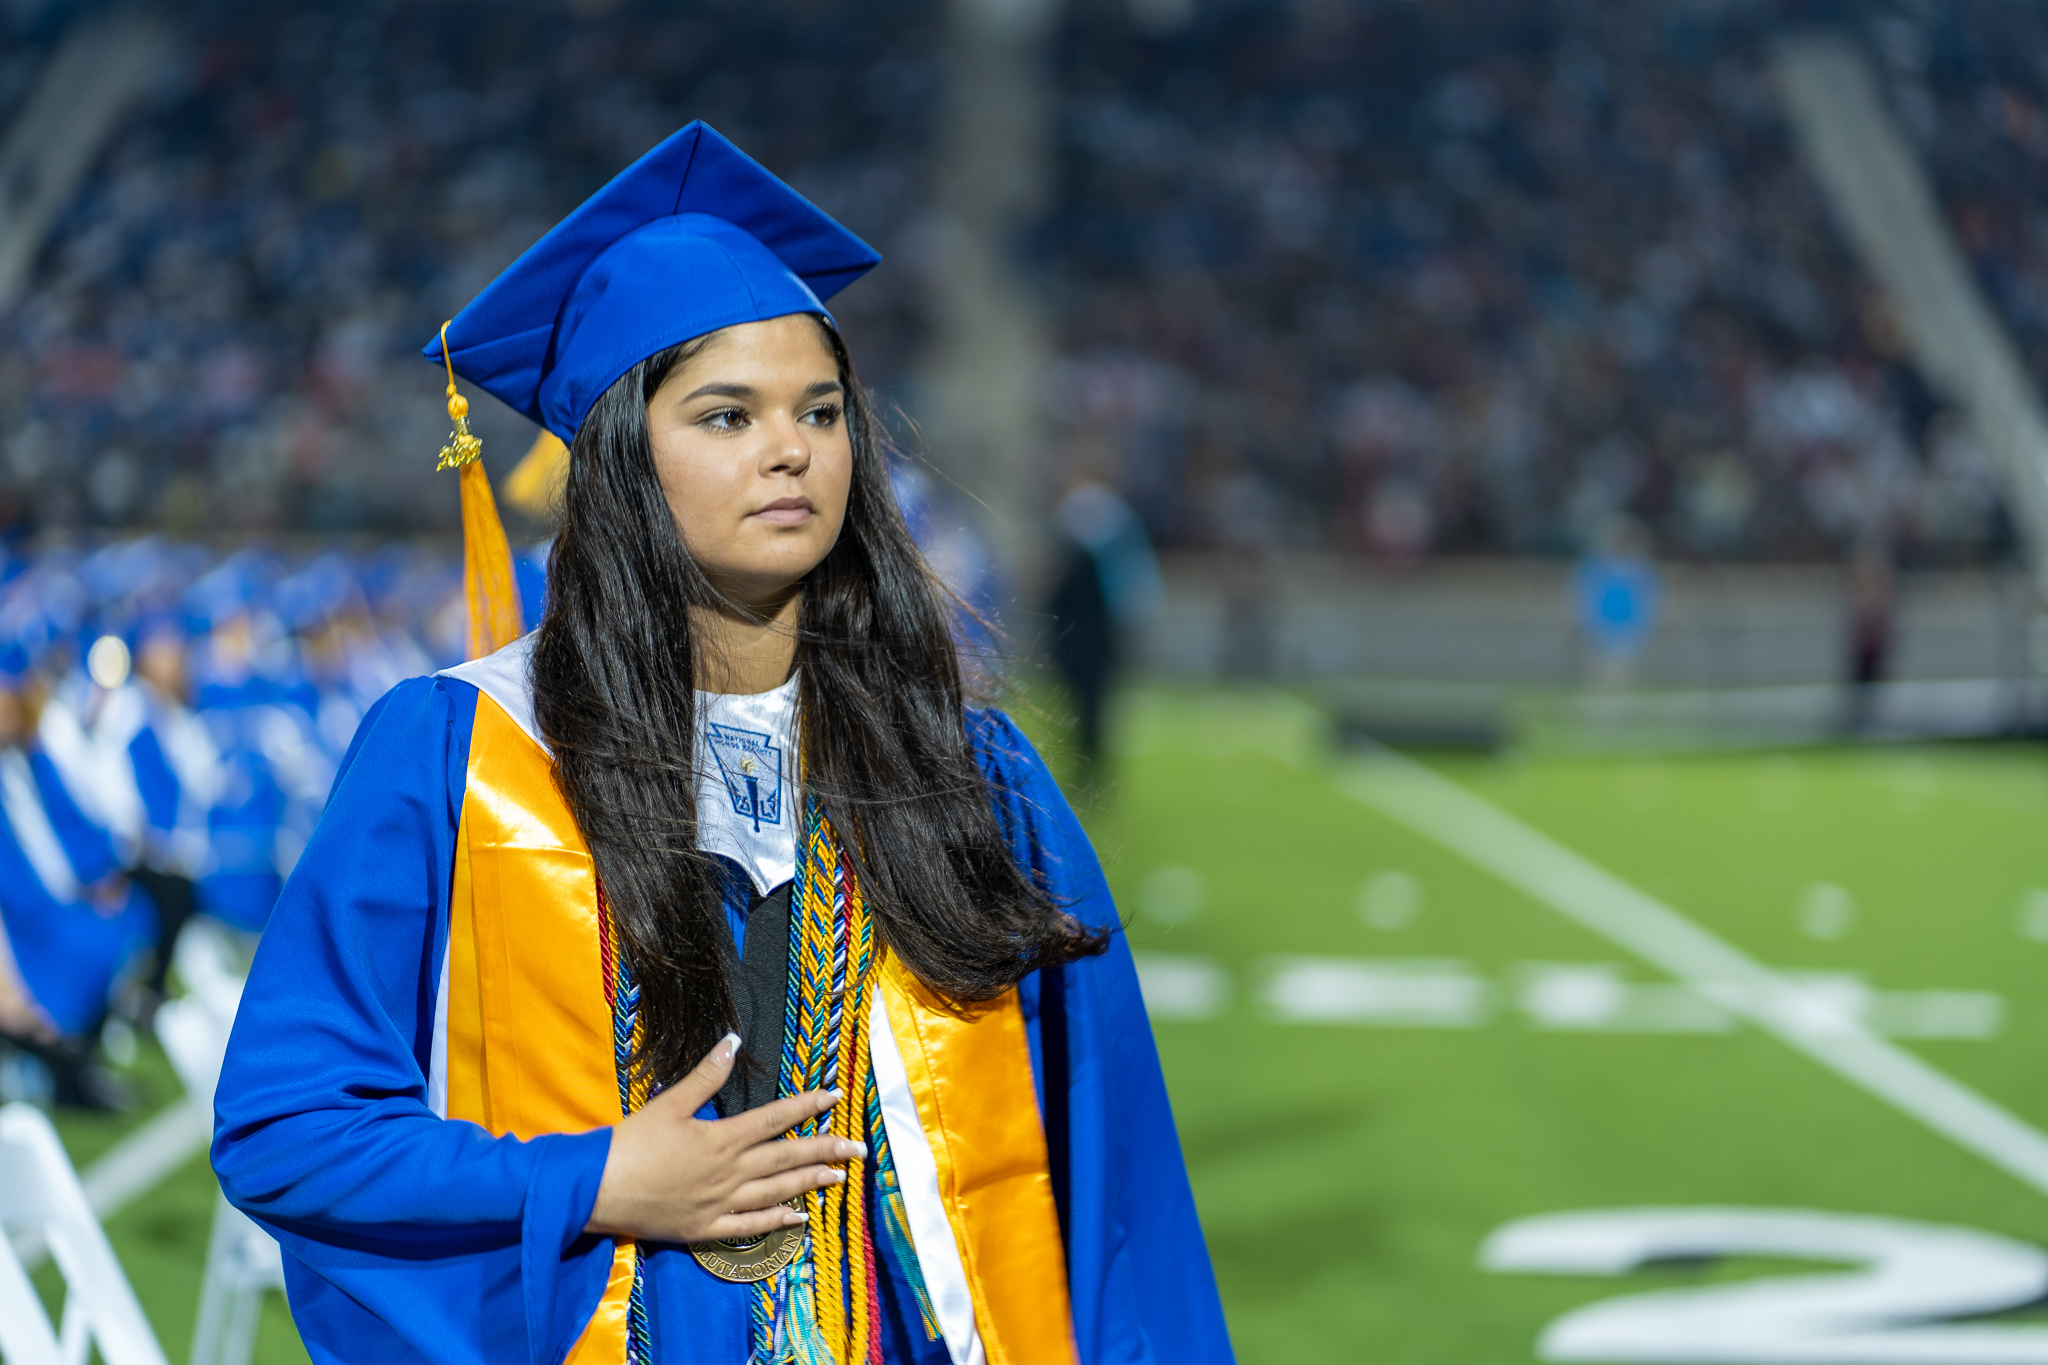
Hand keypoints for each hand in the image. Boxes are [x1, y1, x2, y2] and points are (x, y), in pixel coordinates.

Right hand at [584, 1033, 862, 1244]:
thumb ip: (705, 1075)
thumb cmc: (630, 1144)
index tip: (834, 1095)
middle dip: (825, 1149)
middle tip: (859, 1148)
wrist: (596, 1190)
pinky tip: (799, 1216)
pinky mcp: (705, 1229)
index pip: (775, 1118)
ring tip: (838, 1176)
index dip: (806, 1105)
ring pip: (776, 1192)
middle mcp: (729, 1172)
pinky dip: (777, 1221)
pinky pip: (750, 1227)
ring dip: (810, 1183)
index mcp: (722, 1138)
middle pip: (786, 1157)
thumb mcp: (669, 1103)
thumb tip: (732, 1041)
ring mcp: (720, 1204)